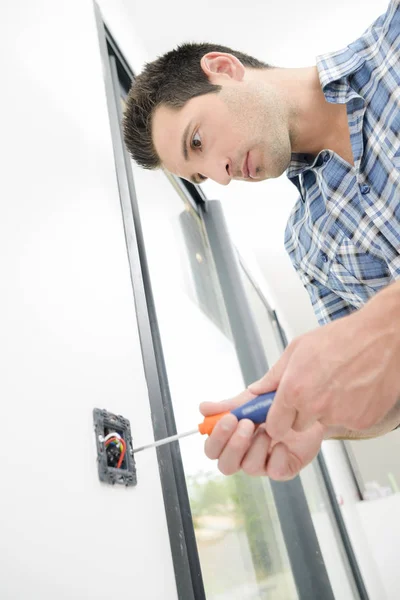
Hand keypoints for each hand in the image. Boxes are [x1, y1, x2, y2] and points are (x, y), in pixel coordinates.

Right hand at [200, 389, 324, 480]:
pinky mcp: (284, 469)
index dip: (216, 438)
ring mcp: (263, 464)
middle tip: (247, 424)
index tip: (229, 418)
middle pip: (225, 466)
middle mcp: (243, 455)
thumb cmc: (275, 404)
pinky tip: (283, 442)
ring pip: (249, 468)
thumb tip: (203, 408)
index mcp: (231, 439)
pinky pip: (275, 472)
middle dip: (234, 445)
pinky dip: (278, 456)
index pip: (212, 449)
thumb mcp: (251, 400)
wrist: (308, 405)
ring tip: (269, 428)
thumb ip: (229, 406)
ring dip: (257, 446)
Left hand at [250, 285, 399, 441]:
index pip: (274, 426)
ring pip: (324, 423)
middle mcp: (316, 407)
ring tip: (338, 383)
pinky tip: (353, 389)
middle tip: (314, 388)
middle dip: (301, 413)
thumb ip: (274, 376)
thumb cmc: (341, 338)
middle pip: (298, 427)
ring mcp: (340, 416)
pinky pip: (347, 422)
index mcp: (295, 390)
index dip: (277, 420)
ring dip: (327, 410)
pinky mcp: (361, 421)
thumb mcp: (297, 349)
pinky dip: (349, 410)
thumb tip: (257, 391)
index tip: (280, 414)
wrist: (381, 337)